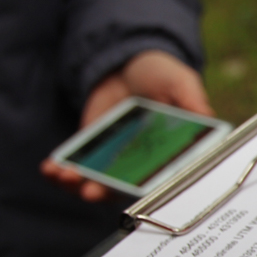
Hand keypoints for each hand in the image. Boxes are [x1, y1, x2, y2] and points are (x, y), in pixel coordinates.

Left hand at [41, 49, 212, 202]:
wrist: (127, 61)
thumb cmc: (161, 73)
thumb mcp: (180, 81)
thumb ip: (192, 99)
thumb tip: (206, 116)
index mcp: (168, 152)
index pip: (158, 178)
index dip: (144, 190)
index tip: (131, 194)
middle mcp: (141, 160)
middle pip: (122, 186)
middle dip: (103, 191)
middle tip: (90, 191)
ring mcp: (113, 155)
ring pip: (96, 180)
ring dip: (77, 184)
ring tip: (65, 176)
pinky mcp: (90, 145)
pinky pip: (75, 164)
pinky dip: (60, 170)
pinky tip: (50, 168)